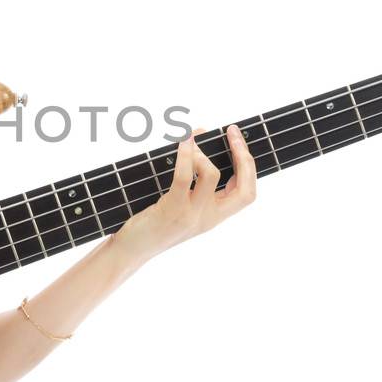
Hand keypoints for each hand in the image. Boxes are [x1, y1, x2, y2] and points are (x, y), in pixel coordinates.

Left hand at [114, 124, 257, 263]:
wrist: (133, 250)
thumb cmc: (154, 222)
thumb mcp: (182, 205)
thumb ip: (194, 181)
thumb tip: (198, 138)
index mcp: (215, 216)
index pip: (247, 194)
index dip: (248, 165)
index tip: (238, 141)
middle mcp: (208, 218)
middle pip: (244, 189)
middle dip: (243, 155)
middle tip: (232, 132)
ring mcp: (192, 215)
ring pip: (212, 175)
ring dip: (202, 152)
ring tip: (190, 142)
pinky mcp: (172, 209)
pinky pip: (185, 177)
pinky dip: (185, 155)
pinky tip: (183, 142)